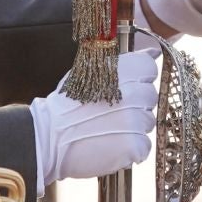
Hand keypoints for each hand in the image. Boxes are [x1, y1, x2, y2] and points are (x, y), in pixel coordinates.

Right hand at [30, 41, 157, 188]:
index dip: (139, 79)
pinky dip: (131, 149)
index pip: (149, 69)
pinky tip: (112, 145)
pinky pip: (144, 146)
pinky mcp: (134, 145)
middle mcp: (132, 93)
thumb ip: (122, 64)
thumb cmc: (66, 107)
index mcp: (122, 71)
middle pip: (150, 97)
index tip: (126, 88)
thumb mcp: (89, 74)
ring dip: (134, 128)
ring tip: (109, 130)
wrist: (48, 138)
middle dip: (136, 105)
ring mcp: (135, 121)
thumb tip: (153, 53)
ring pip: (147, 122)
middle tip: (112, 113)